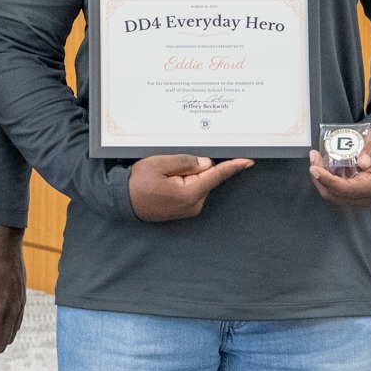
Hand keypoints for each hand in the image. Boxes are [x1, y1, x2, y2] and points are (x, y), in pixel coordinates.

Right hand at [129, 155, 252, 220]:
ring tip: (164, 174)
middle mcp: (193, 204)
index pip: (216, 175)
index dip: (233, 166)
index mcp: (190, 193)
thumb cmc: (138, 182)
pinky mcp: (183, 210)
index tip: (248, 160)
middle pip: (206, 177)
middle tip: (172, 163)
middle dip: (197, 166)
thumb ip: (186, 162)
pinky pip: (191, 190)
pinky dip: (185, 182)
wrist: (122, 202)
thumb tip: (207, 163)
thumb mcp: (160, 164)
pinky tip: (167, 180)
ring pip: (198, 183)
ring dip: (188, 174)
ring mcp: (189, 209)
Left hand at [308, 125, 370, 206]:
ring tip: (316, 158)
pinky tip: (322, 162)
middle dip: (319, 178)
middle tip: (314, 158)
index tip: (315, 169)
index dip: (328, 181)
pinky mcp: (349, 189)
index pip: (345, 190)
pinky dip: (324, 176)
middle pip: (334, 194)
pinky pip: (331, 187)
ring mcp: (356, 193)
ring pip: (330, 192)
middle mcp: (364, 194)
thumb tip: (363, 162)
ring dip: (319, 177)